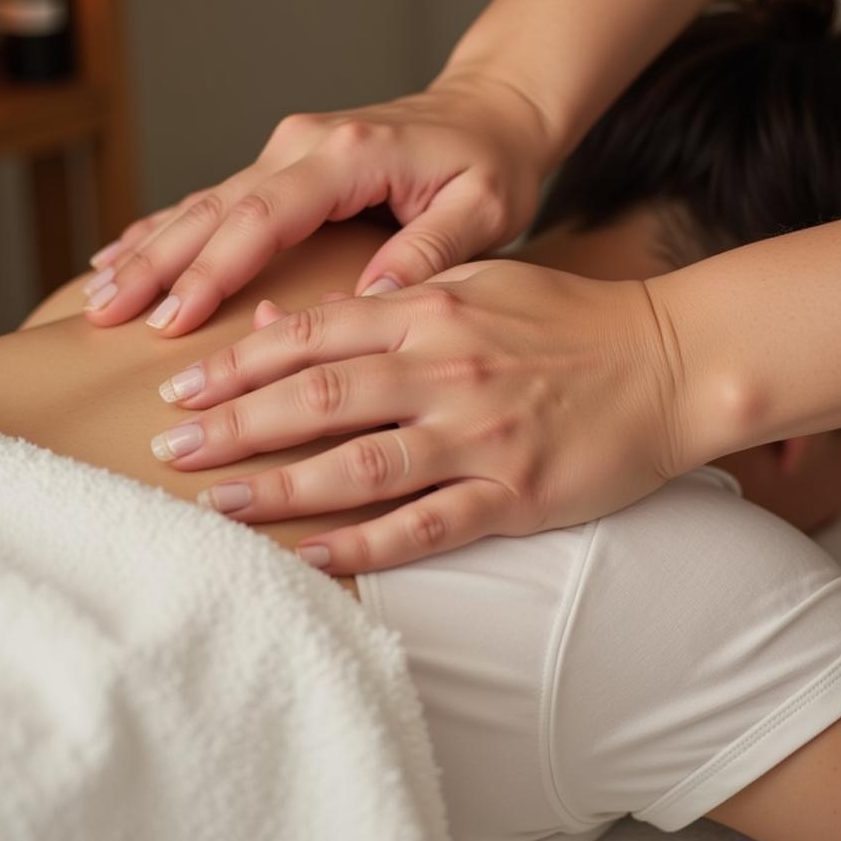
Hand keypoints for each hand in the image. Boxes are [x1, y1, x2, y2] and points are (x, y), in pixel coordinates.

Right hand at [82, 71, 553, 334]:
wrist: (492, 109)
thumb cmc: (494, 162)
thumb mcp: (484, 207)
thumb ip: (430, 249)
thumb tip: (369, 296)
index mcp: (348, 156)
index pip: (264, 218)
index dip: (213, 271)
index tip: (171, 320)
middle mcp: (305, 145)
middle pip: (215, 208)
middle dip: (157, 265)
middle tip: (105, 315)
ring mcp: (290, 149)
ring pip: (204, 203)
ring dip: (150, 249)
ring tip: (98, 293)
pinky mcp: (286, 162)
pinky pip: (217, 198)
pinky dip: (169, 226)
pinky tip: (128, 250)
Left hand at [149, 259, 691, 572]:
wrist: (670, 358)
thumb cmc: (566, 317)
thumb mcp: (473, 283)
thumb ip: (383, 299)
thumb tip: (285, 317)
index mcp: (432, 310)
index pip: (312, 333)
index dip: (238, 361)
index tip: (183, 387)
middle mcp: (447, 368)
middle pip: (319, 398)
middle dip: (234, 424)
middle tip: (170, 449)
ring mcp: (481, 435)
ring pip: (360, 465)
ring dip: (282, 487)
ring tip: (217, 504)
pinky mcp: (516, 494)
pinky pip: (425, 526)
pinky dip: (363, 544)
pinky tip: (309, 557)